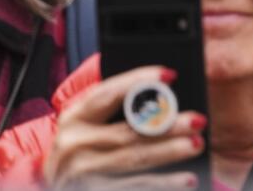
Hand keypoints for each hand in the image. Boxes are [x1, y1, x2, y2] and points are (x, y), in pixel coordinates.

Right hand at [44, 66, 206, 189]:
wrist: (54, 189)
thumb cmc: (81, 151)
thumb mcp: (86, 125)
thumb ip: (114, 106)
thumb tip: (163, 88)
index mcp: (74, 117)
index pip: (107, 94)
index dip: (138, 82)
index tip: (169, 75)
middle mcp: (74, 144)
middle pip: (128, 131)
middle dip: (167, 125)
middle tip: (198, 120)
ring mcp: (82, 173)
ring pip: (134, 159)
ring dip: (169, 152)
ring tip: (197, 144)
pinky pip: (136, 186)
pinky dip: (164, 184)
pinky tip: (188, 179)